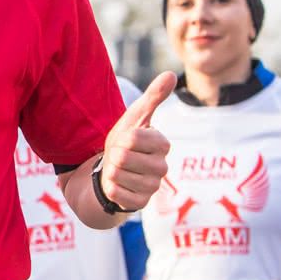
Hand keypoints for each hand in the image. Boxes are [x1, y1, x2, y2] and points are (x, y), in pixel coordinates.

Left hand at [97, 72, 175, 212]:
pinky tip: (116, 185)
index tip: (125, 140)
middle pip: (122, 156)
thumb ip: (153, 97)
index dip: (120, 138)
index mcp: (163, 144)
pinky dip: (109, 187)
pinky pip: (114, 192)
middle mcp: (162, 167)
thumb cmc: (125, 143)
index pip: (132, 137)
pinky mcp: (139, 205)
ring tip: (118, 170)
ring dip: (110, 171)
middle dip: (113, 155)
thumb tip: (171, 74)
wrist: (111, 172)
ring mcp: (152, 188)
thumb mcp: (135, 117)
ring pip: (117, 175)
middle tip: (119, 157)